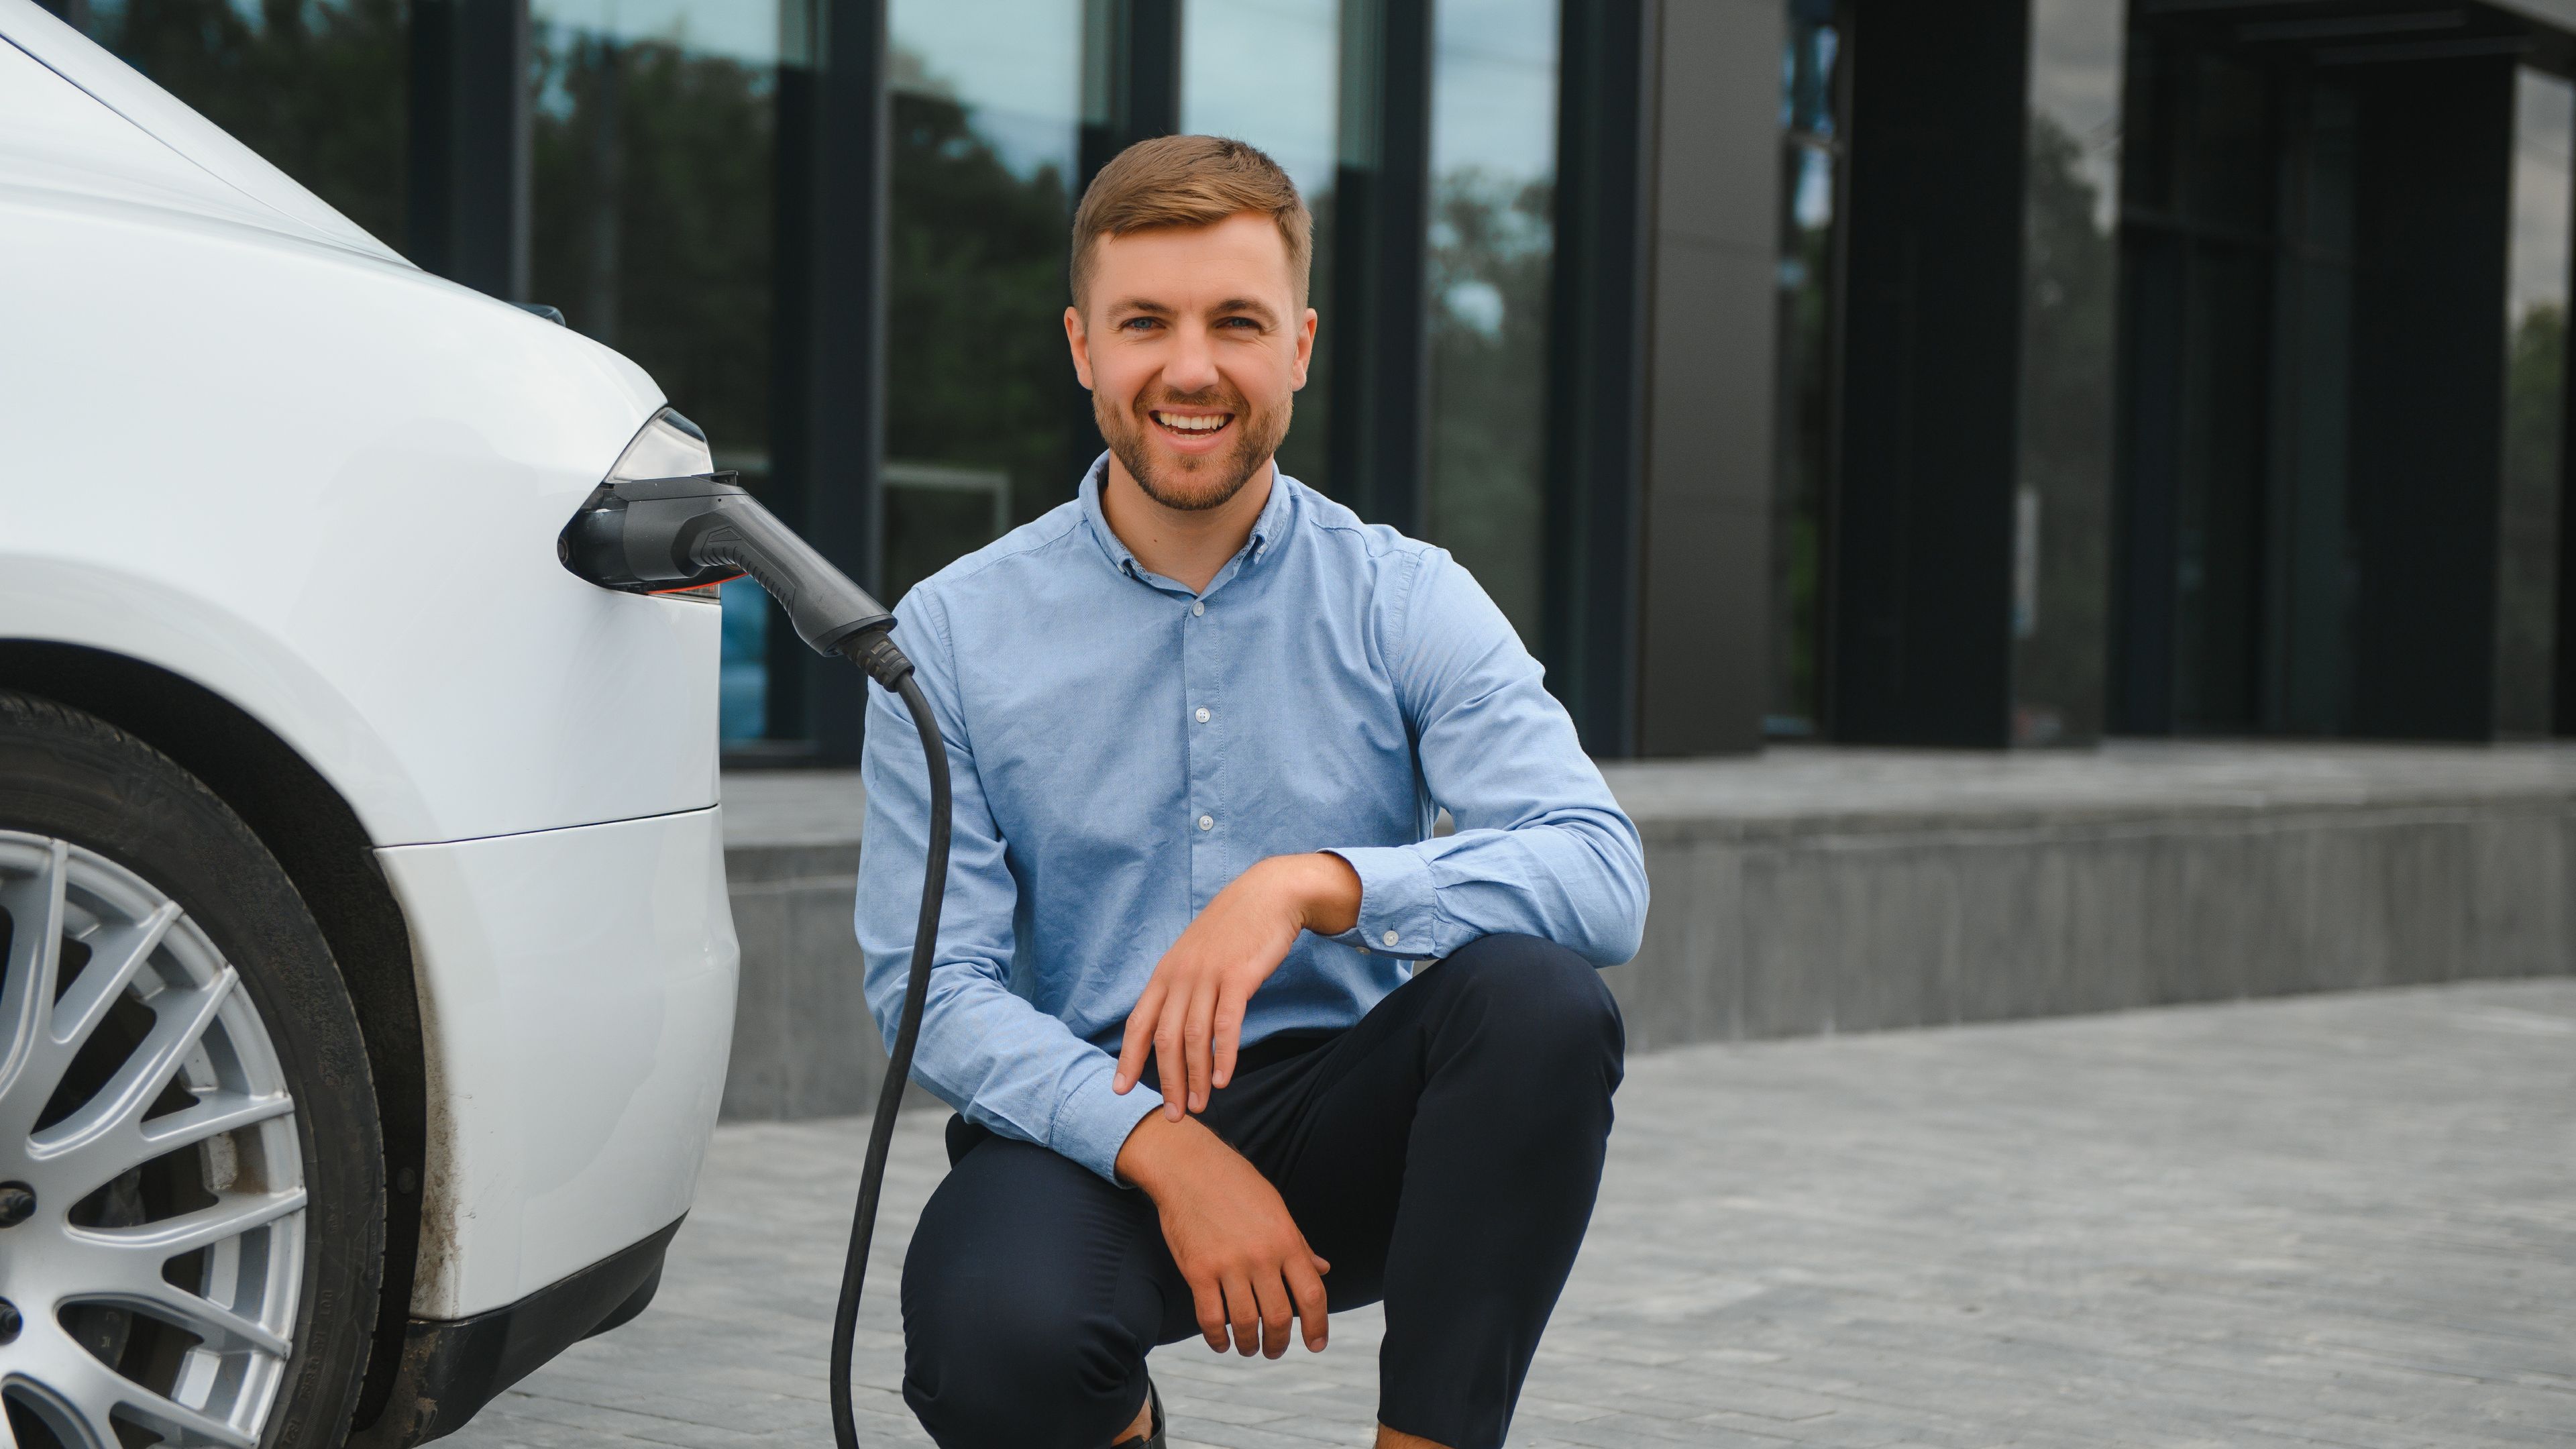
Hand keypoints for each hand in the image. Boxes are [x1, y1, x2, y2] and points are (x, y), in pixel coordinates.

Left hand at [1113, 853, 1361, 1115]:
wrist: (1267, 895)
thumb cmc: (1233, 931)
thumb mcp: (1195, 956)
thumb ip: (1182, 987)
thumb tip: (1173, 1026)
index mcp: (1165, 973)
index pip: (1138, 1022)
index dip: (1128, 1059)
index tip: (1120, 1091)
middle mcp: (1180, 976)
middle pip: (1164, 1038)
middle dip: (1166, 1082)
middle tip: (1172, 1115)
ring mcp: (1207, 975)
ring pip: (1192, 1037)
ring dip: (1195, 1078)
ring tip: (1199, 1107)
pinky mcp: (1237, 976)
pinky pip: (1225, 1024)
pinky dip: (1223, 1055)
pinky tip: (1224, 1080)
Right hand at [1116, 1112, 1329, 1356]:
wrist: (1188, 1166)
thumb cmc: (1235, 1184)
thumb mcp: (1276, 1208)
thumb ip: (1299, 1244)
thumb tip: (1322, 1270)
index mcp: (1286, 1239)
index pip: (1312, 1294)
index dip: (1318, 1326)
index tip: (1317, 1345)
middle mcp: (1261, 1256)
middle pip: (1280, 1317)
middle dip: (1280, 1343)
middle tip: (1275, 1350)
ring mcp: (1228, 1265)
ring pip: (1246, 1323)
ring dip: (1249, 1345)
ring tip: (1249, 1348)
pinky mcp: (1197, 1271)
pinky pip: (1210, 1318)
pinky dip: (1217, 1338)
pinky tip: (1221, 1343)